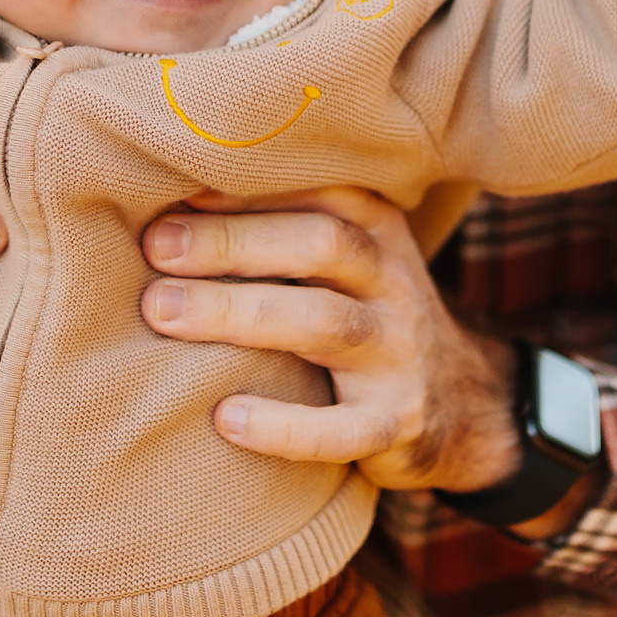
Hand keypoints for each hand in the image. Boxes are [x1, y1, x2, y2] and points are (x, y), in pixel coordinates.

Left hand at [139, 187, 521, 493]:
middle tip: (155, 247)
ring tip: (161, 312)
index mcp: (377, 230)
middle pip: (319, 245)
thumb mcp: (347, 260)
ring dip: (237, 313)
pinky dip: (283, 427)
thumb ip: (284, 226)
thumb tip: (168, 198)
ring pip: (323, 323)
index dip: (249, 187)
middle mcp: (393, 282)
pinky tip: (225, 418)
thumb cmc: (364, 314)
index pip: (321, 190)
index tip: (177, 189)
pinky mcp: (394, 424)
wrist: (460, 405)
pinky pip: (341, 429)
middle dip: (233, 241)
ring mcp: (398, 354)